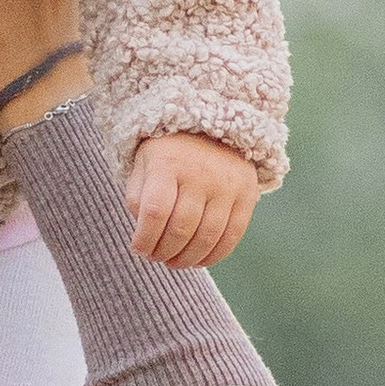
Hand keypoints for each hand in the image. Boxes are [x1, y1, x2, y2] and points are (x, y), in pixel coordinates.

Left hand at [127, 132, 259, 267]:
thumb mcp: (144, 166)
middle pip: (181, 228)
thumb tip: (144, 235)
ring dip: (187, 258)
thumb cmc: (168, 155)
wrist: (212, 124)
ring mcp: (227, 184)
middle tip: (155, 257)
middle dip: (164, 252)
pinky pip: (232, 235)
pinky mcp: (247, 194)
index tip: (138, 249)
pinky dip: (214, 255)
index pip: (155, 211)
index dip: (144, 239)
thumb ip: (137, 198)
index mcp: (167, 163)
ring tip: (174, 261)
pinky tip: (198, 260)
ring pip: (207, 236)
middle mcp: (200, 173)